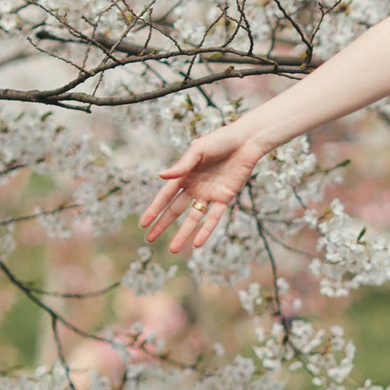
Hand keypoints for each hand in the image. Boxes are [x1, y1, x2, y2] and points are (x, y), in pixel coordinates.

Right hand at [141, 120, 267, 254]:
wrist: (246, 141)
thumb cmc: (220, 140)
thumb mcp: (198, 150)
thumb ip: (182, 165)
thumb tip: (161, 176)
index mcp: (185, 174)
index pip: (165, 196)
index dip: (154, 209)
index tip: (143, 223)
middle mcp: (195, 187)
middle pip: (175, 210)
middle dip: (162, 224)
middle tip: (149, 239)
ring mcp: (209, 194)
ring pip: (193, 218)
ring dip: (183, 233)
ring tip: (173, 249)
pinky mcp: (225, 198)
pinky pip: (214, 217)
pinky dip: (206, 230)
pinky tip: (197, 243)